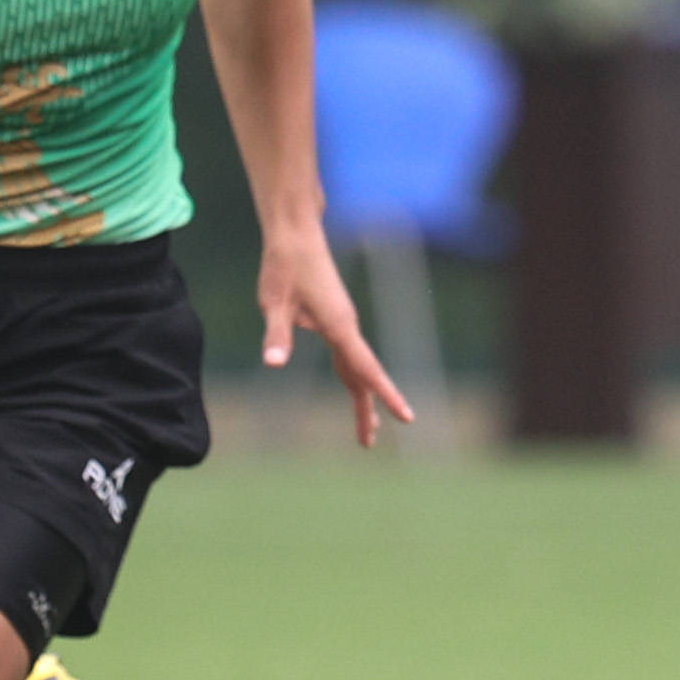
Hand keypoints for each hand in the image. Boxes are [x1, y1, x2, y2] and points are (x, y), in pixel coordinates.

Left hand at [265, 226, 417, 446]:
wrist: (295, 236)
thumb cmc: (284, 267)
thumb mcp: (274, 303)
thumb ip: (276, 335)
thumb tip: (272, 364)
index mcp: (339, 327)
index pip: (367, 369)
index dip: (387, 395)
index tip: (406, 417)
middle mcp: (347, 328)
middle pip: (363, 376)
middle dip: (368, 410)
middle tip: (367, 443)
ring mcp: (342, 324)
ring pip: (357, 368)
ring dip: (361, 398)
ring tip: (365, 430)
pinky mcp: (334, 319)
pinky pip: (349, 356)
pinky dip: (354, 378)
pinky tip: (354, 388)